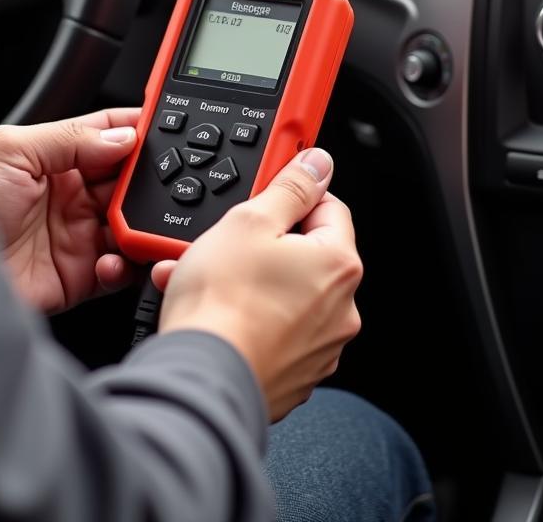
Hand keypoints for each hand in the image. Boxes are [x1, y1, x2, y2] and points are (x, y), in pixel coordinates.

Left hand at [0, 108, 140, 313]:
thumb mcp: (9, 149)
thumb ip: (71, 139)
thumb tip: (123, 136)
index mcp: (55, 157)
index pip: (109, 135)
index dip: (138, 130)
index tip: (168, 128)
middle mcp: (70, 195)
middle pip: (130, 181)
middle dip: (148, 181)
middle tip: (152, 186)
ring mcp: (77, 235)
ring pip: (133, 224)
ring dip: (142, 225)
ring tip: (133, 226)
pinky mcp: (79, 277)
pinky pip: (121, 270)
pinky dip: (128, 266)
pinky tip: (112, 260)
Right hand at [153, 149, 362, 421]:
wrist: (201, 378)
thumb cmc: (222, 304)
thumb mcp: (250, 221)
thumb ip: (290, 187)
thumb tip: (318, 164)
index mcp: (338, 265)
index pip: (330, 207)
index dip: (293, 196)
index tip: (267, 197)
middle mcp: (341, 309)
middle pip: (307, 253)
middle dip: (263, 243)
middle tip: (226, 242)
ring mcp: (320, 347)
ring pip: (285, 294)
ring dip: (249, 281)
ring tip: (205, 278)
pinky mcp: (295, 375)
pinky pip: (274, 331)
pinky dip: (248, 317)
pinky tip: (214, 312)